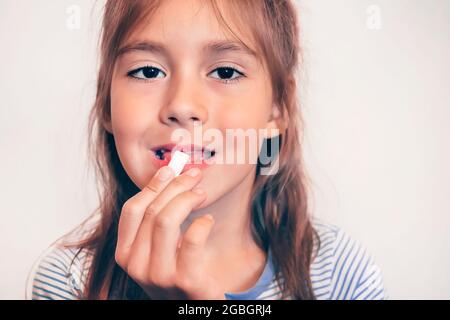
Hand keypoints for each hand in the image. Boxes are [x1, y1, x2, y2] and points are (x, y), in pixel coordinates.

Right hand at [114, 166, 225, 298]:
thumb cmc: (177, 275)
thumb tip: (167, 175)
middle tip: (194, 175)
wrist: (192, 308)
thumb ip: (155, 222)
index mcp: (125, 255)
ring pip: (166, 220)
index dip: (152, 185)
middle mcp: (136, 266)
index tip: (170, 169)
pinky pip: (193, 238)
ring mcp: (158, 276)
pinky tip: (208, 220)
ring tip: (201, 194)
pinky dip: (203, 222)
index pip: (132, 210)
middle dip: (176, 186)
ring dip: (188, 199)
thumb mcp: (157, 251)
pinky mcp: (185, 281)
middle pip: (152, 211)